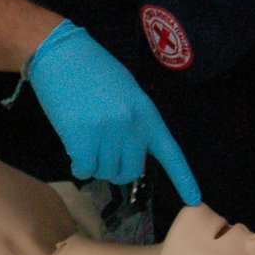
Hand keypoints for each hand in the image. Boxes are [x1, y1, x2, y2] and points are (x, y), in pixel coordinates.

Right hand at [27, 19, 200, 202]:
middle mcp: (131, 124)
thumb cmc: (91, 70)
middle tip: (102, 155)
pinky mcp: (81, 138)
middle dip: (116, 170)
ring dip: (94, 165)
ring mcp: (107, 132)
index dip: (183, 178)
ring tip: (84, 141)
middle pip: (131, 171)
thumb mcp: (125, 92)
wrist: (60, 54)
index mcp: (146, 112)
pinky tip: (73, 148)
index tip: (193, 201)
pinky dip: (78, 166)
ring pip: (105, 171)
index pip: (170, 152)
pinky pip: (84, 169)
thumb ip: (133, 121)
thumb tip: (128, 152)